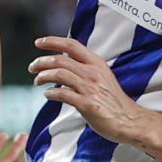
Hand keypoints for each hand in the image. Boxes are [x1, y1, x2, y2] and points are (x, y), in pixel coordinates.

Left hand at [29, 36, 143, 143]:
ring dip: (43, 76)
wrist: (130, 120)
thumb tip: (64, 66)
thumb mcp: (103, 77)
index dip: (52, 41)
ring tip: (37, 81)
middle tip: (32, 67)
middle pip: (60, 60)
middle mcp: (93, 73)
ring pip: (59, 74)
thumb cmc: (114, 101)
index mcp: (97, 63)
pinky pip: (62, 95)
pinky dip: (51, 93)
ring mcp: (90, 88)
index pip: (71, 45)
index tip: (38, 43)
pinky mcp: (87, 104)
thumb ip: (86, 69)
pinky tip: (47, 95)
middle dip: (41, 62)